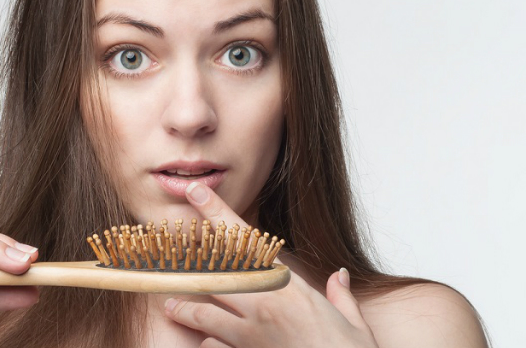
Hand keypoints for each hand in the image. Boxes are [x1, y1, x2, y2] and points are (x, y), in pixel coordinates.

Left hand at [163, 183, 378, 347]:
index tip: (196, 194)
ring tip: (172, 307)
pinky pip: (213, 347)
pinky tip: (204, 343)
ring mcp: (251, 336)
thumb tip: (337, 276)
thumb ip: (340, 297)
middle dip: (190, 266)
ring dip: (184, 310)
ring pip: (202, 314)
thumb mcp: (353, 325)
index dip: (217, 214)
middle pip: (212, 275)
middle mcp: (265, 308)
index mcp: (290, 289)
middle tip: (172, 260)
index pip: (247, 242)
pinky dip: (207, 344)